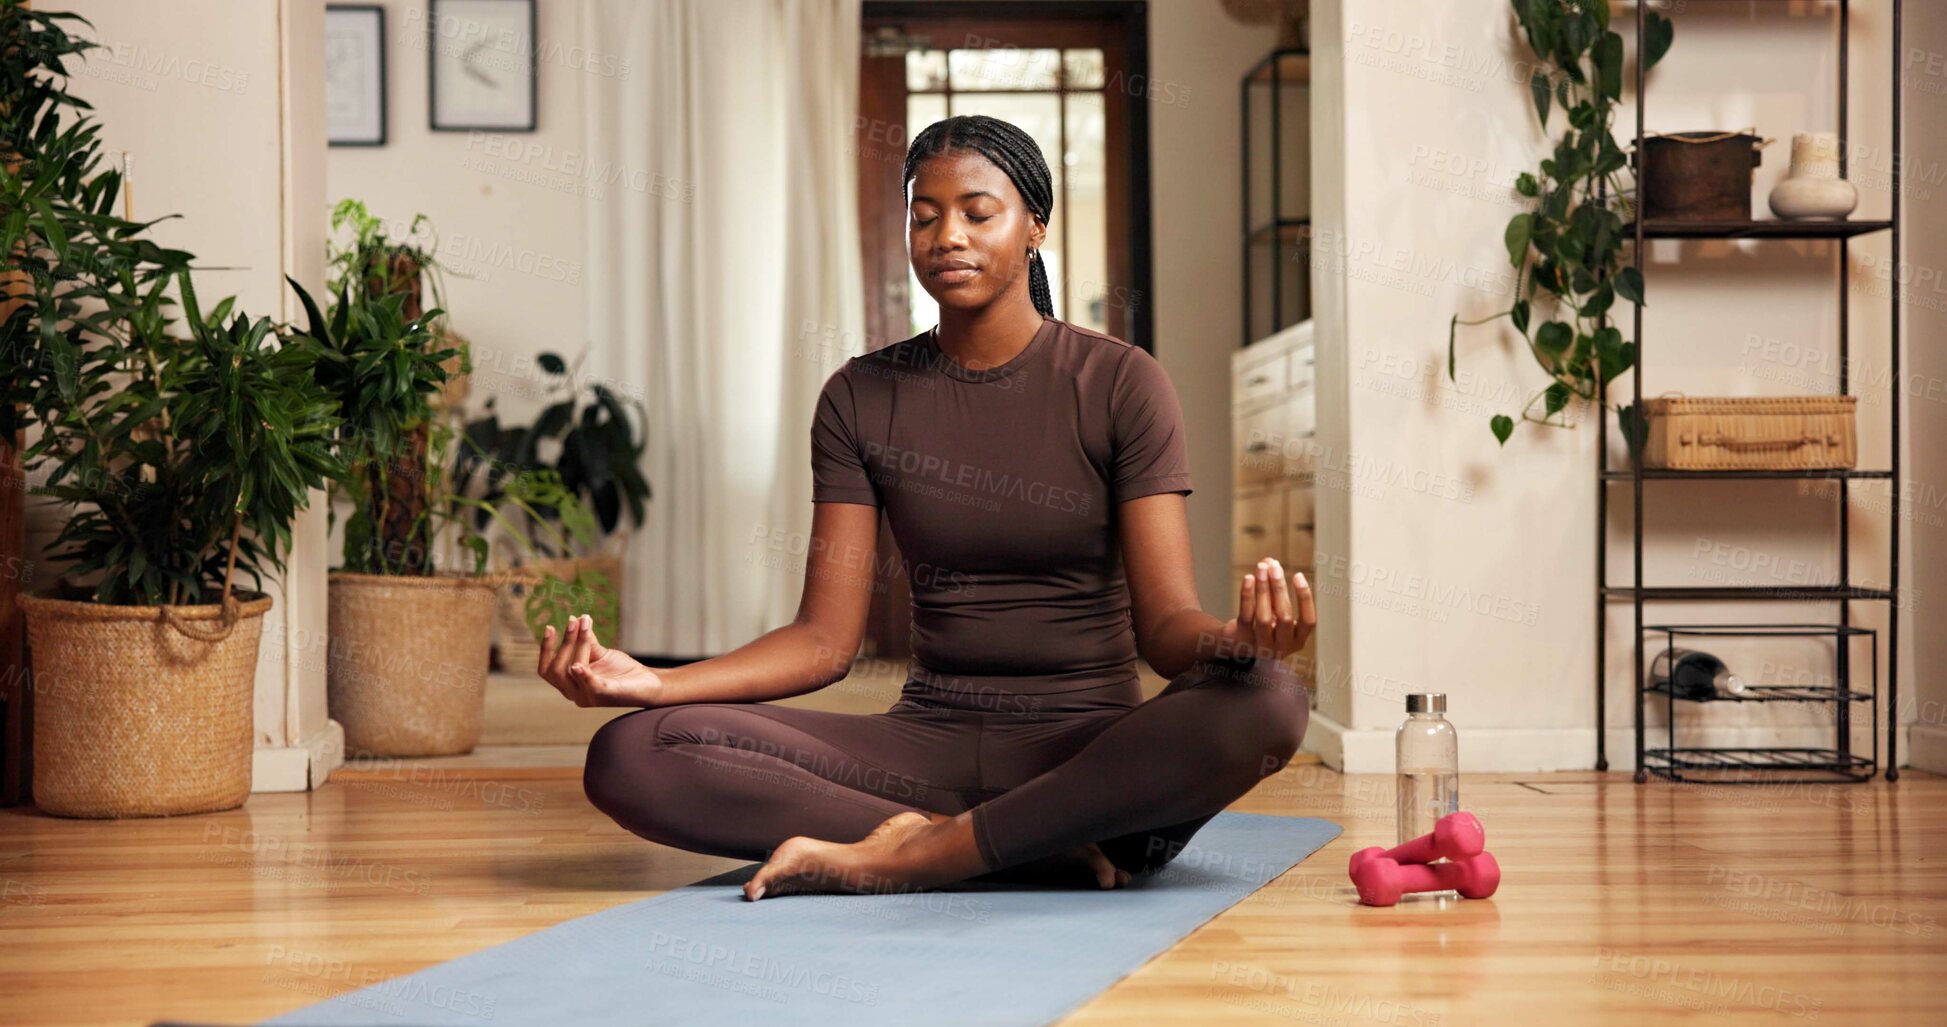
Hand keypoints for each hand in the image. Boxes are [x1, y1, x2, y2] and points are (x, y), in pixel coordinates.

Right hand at [536, 614, 663, 706]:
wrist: (648, 684)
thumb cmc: (620, 670)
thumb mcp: (600, 653)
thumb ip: (586, 641)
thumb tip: (577, 619)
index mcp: (569, 684)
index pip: (546, 670)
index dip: (545, 649)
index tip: (549, 627)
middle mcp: (574, 693)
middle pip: (557, 669)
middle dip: (564, 643)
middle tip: (575, 621)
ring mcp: (588, 697)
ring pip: (572, 671)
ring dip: (577, 645)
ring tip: (584, 625)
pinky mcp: (604, 696)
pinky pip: (590, 686)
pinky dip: (583, 675)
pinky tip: (578, 665)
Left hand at [1216, 557, 1315, 663]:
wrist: (1235, 643)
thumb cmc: (1262, 621)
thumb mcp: (1273, 606)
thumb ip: (1274, 584)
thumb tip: (1270, 561)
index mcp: (1297, 640)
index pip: (1309, 620)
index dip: (1305, 598)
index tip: (1298, 575)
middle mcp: (1282, 648)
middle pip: (1285, 616)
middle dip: (1279, 588)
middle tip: (1274, 567)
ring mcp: (1261, 646)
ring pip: (1264, 617)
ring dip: (1263, 589)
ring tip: (1261, 568)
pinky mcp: (1242, 640)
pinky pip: (1246, 616)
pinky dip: (1247, 595)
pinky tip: (1249, 578)